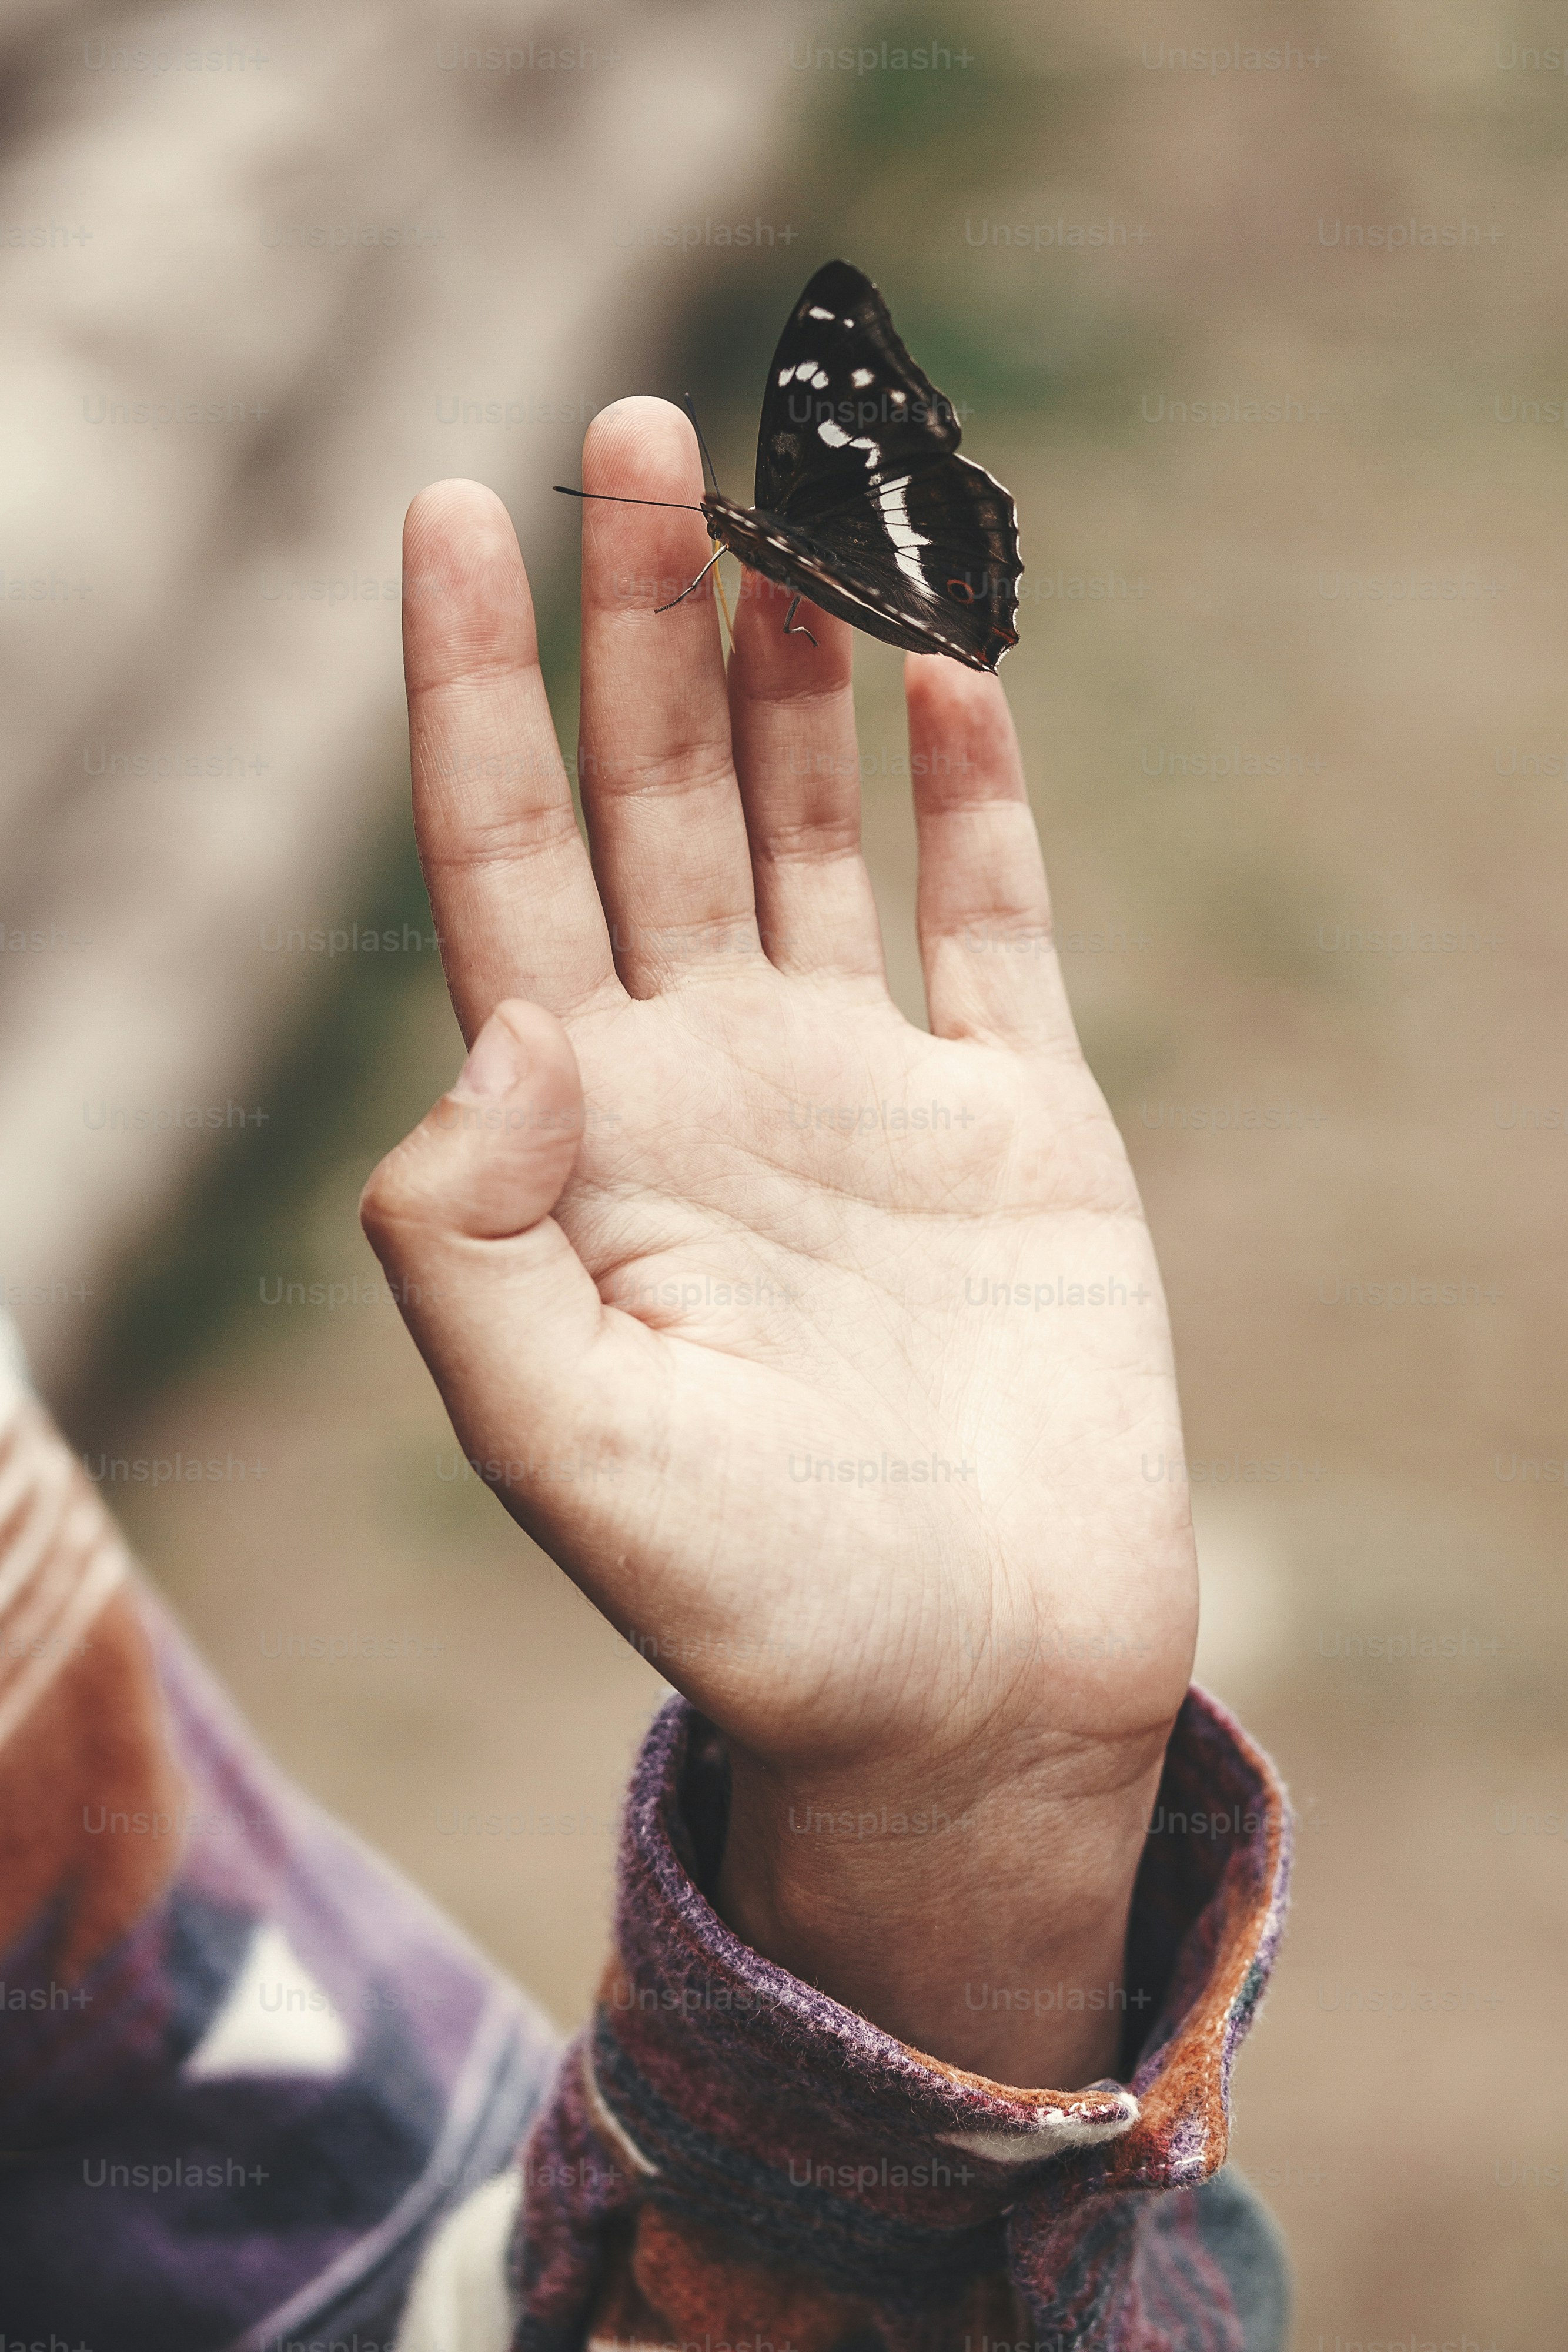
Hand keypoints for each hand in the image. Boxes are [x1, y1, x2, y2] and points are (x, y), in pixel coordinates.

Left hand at [361, 400, 1196, 2088]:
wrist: (967, 1695)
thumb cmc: (750, 1601)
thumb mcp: (554, 1442)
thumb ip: (464, 1237)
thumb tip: (497, 1019)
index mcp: (581, 1140)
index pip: (502, 866)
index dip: (471, 691)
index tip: (444, 516)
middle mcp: (709, 1081)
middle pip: (656, 799)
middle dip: (639, 618)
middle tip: (629, 428)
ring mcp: (864, 1086)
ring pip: (814, 823)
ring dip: (795, 662)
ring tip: (777, 499)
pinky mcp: (1018, 1117)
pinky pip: (989, 917)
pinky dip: (974, 794)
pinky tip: (943, 669)